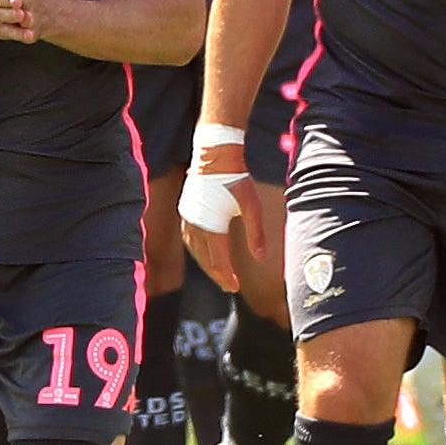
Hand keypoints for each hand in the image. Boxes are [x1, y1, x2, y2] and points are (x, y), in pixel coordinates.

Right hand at [182, 168, 281, 288]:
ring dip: (206, 264)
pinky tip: (205, 252)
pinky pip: (189, 239)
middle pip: (205, 260)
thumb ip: (256, 233)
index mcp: (212, 227)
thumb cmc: (236, 180)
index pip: (218, 262)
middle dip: (218, 275)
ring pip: (195, 251)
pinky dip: (197, 250)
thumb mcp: (252, 207)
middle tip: (230, 286)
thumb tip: (261, 258)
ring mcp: (188, 219)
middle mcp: (196, 226)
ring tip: (219, 272)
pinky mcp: (185, 211)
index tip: (236, 288)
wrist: (215, 156)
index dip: (227, 277)